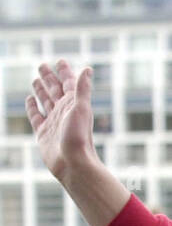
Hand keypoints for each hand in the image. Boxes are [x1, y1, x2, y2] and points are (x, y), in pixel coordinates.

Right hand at [26, 61, 95, 183]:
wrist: (73, 164)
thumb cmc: (79, 137)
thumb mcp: (81, 108)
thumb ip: (82, 89)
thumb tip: (87, 68)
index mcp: (73, 104)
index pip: (68, 83)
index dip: (64, 72)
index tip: (60, 61)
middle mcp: (63, 111)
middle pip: (54, 90)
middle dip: (49, 77)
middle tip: (42, 65)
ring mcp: (53, 122)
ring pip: (45, 101)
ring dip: (41, 90)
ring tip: (36, 79)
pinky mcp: (43, 133)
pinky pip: (36, 116)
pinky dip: (32, 107)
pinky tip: (30, 99)